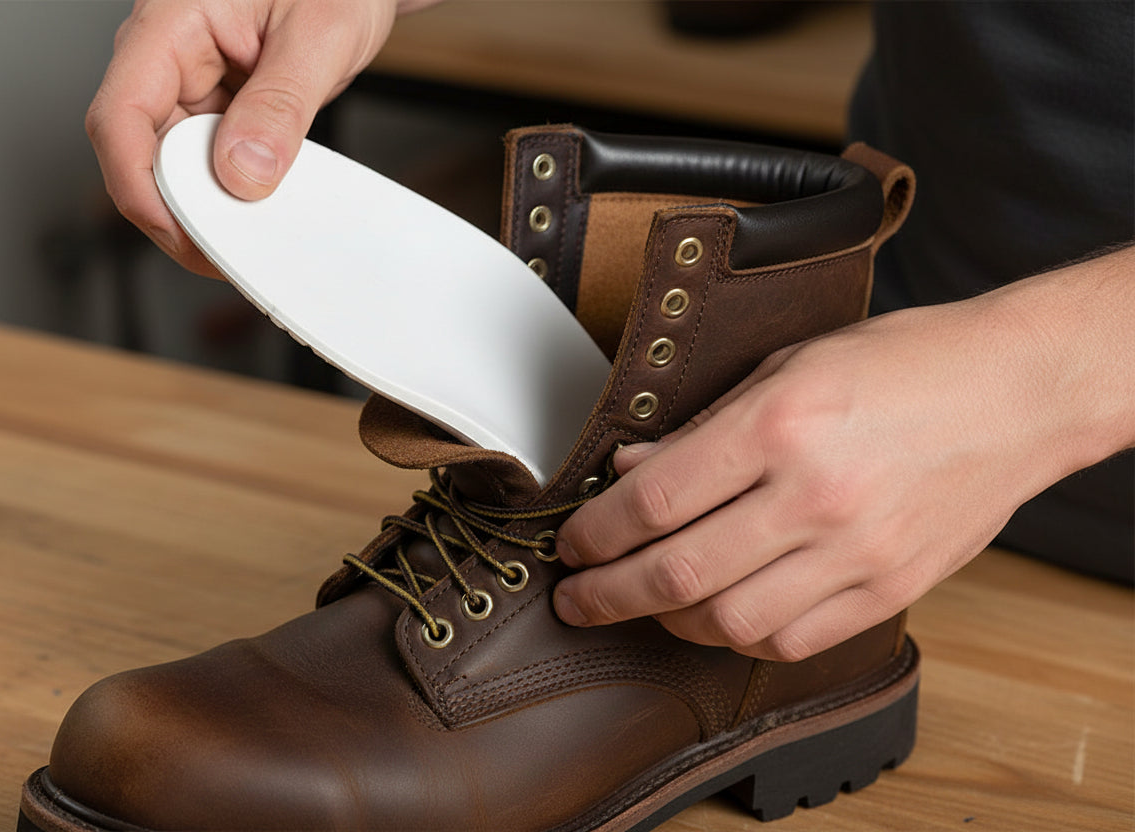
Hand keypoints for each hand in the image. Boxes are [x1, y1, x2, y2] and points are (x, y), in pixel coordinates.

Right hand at [87, 0, 431, 274]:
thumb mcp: (320, 35)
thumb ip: (281, 104)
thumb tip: (243, 173)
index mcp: (170, 23)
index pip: (121, 117)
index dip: (140, 187)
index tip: (180, 233)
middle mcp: (168, 56)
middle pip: (141, 154)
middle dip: (178, 212)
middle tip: (226, 254)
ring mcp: (191, 84)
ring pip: (175, 167)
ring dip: (207, 208)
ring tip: (249, 238)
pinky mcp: (219, 108)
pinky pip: (209, 162)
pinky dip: (231, 193)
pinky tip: (258, 212)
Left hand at [552, 252, 1134, 659]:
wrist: (1018, 394)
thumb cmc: (905, 364)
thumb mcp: (790, 366)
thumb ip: (704, 426)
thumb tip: (632, 468)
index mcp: (780, 425)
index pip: (654, 501)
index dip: (595, 534)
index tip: (572, 546)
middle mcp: (816, 495)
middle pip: (677, 572)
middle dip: (607, 594)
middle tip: (576, 597)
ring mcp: (857, 551)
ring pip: (729, 621)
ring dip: (668, 620)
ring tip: (646, 603)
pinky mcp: (890, 589)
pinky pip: (793, 641)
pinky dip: (740, 637)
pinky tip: (718, 616)